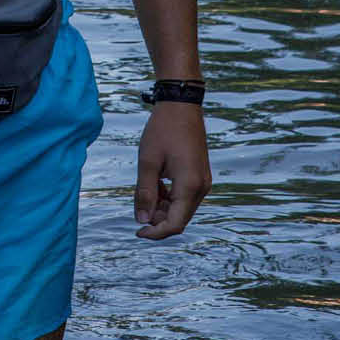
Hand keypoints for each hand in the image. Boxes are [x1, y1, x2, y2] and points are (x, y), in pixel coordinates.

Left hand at [135, 102, 211, 239]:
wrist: (182, 105)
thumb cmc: (163, 130)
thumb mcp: (148, 163)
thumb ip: (145, 194)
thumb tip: (142, 221)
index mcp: (190, 186)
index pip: (174, 224)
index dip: (155, 233)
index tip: (136, 231)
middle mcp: (202, 187)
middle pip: (180, 219)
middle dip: (158, 221)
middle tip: (138, 209)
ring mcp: (203, 181)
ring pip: (182, 209)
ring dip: (163, 209)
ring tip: (146, 192)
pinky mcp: (200, 176)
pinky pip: (185, 197)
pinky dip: (170, 199)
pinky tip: (156, 185)